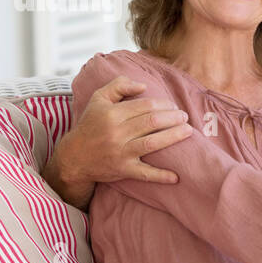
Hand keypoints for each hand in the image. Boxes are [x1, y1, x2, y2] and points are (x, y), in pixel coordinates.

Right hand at [47, 75, 192, 206]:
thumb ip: (118, 85)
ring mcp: (120, 152)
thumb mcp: (98, 99)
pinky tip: (176, 177)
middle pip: (151, 122)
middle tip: (185, 116)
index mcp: (112, 114)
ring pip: (152, 143)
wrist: (73, 157)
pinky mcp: (123, 170)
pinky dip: (161, 176)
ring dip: (173, 137)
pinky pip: (145, 173)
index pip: (145, 106)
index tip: (174, 106)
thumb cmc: (91, 124)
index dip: (163, 104)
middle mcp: (116, 132)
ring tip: (188, 131)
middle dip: (173, 118)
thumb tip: (143, 85)